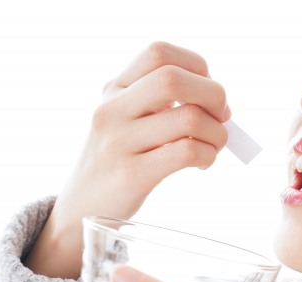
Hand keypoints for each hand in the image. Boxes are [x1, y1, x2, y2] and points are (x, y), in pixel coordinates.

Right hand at [24, 42, 230, 278]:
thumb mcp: (127, 120)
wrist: (80, 208)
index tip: (207, 92)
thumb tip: (222, 107)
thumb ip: (163, 105)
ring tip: (213, 146)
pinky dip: (207, 155)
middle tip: (222, 118)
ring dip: (216, 133)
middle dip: (214, 96)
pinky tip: (202, 163)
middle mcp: (112, 109)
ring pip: (188, 118)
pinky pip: (186, 153)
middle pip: (174, 79)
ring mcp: (119, 142)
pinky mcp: (131, 175)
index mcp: (114, 88)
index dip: (197, 66)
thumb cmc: (117, 162)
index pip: (159, 53)